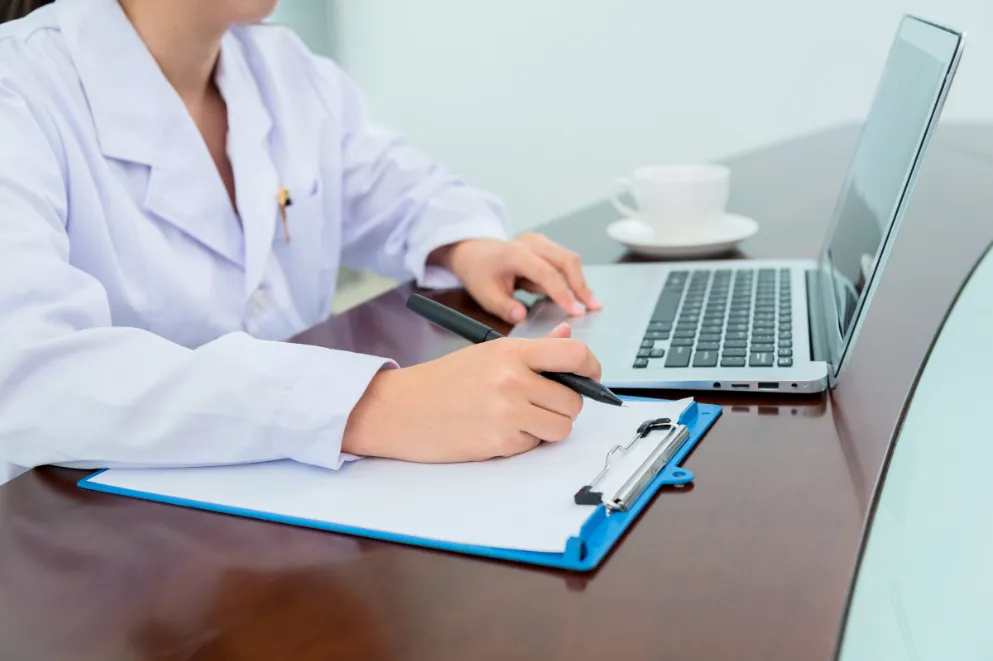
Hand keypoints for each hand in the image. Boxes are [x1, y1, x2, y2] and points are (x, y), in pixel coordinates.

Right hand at [341, 323, 600, 461]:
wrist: (400, 409)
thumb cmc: (442, 381)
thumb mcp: (488, 352)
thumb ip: (533, 348)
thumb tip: (566, 336)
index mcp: (512, 351)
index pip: (574, 354)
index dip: (591, 367)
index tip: (590, 375)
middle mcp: (513, 380)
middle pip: (574, 399)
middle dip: (565, 404)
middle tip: (542, 402)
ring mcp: (507, 413)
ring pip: (561, 427)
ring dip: (549, 426)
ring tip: (521, 417)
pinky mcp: (500, 443)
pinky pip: (535, 445)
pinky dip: (525, 441)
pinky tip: (499, 430)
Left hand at [436, 234, 602, 323]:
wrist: (475, 253)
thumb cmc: (480, 273)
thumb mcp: (485, 295)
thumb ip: (504, 307)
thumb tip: (521, 316)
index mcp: (515, 254)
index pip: (546, 273)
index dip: (563, 293)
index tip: (576, 311)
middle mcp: (531, 243)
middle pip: (566, 260)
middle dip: (581, 285)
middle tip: (593, 307)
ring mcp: (540, 241)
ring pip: (569, 259)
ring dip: (580, 281)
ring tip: (590, 303)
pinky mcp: (546, 246)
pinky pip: (565, 260)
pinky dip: (573, 277)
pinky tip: (577, 295)